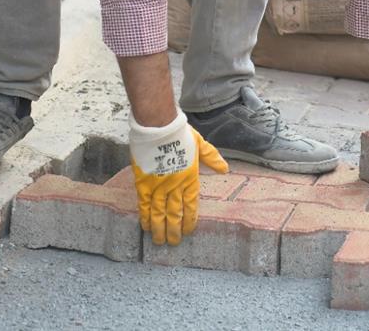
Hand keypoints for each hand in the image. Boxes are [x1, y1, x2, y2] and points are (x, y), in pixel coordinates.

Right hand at [129, 114, 228, 245]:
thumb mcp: (200, 144)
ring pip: (159, 213)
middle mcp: (175, 186)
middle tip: (174, 242)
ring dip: (160, 229)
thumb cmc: (180, 133)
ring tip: (160, 241)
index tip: (189, 231)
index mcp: (190, 178)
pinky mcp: (143, 183)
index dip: (189, 220)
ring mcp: (158, 186)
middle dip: (175, 230)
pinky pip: (144, 204)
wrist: (159, 126)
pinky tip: (145, 227)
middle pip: (175, 214)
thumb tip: (225, 169)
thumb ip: (212, 158)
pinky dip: (144, 216)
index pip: (191, 205)